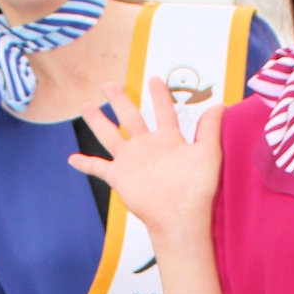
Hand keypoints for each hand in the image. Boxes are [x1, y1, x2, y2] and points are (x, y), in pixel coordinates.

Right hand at [69, 77, 223, 240]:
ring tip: (85, 105)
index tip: (154, 79)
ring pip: (109, 135)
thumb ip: (210, 128)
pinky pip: (98, 167)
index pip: (163, 111)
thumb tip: (221, 104)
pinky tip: (71, 159)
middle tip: (108, 84)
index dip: (159, 94)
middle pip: (130, 117)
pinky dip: (85, 164)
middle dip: (119, 100)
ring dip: (97, 121)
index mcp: (168, 140)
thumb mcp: (208, 152)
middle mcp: (147, 147)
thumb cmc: (197, 188)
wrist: (179, 215)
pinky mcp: (119, 177)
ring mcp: (131, 161)